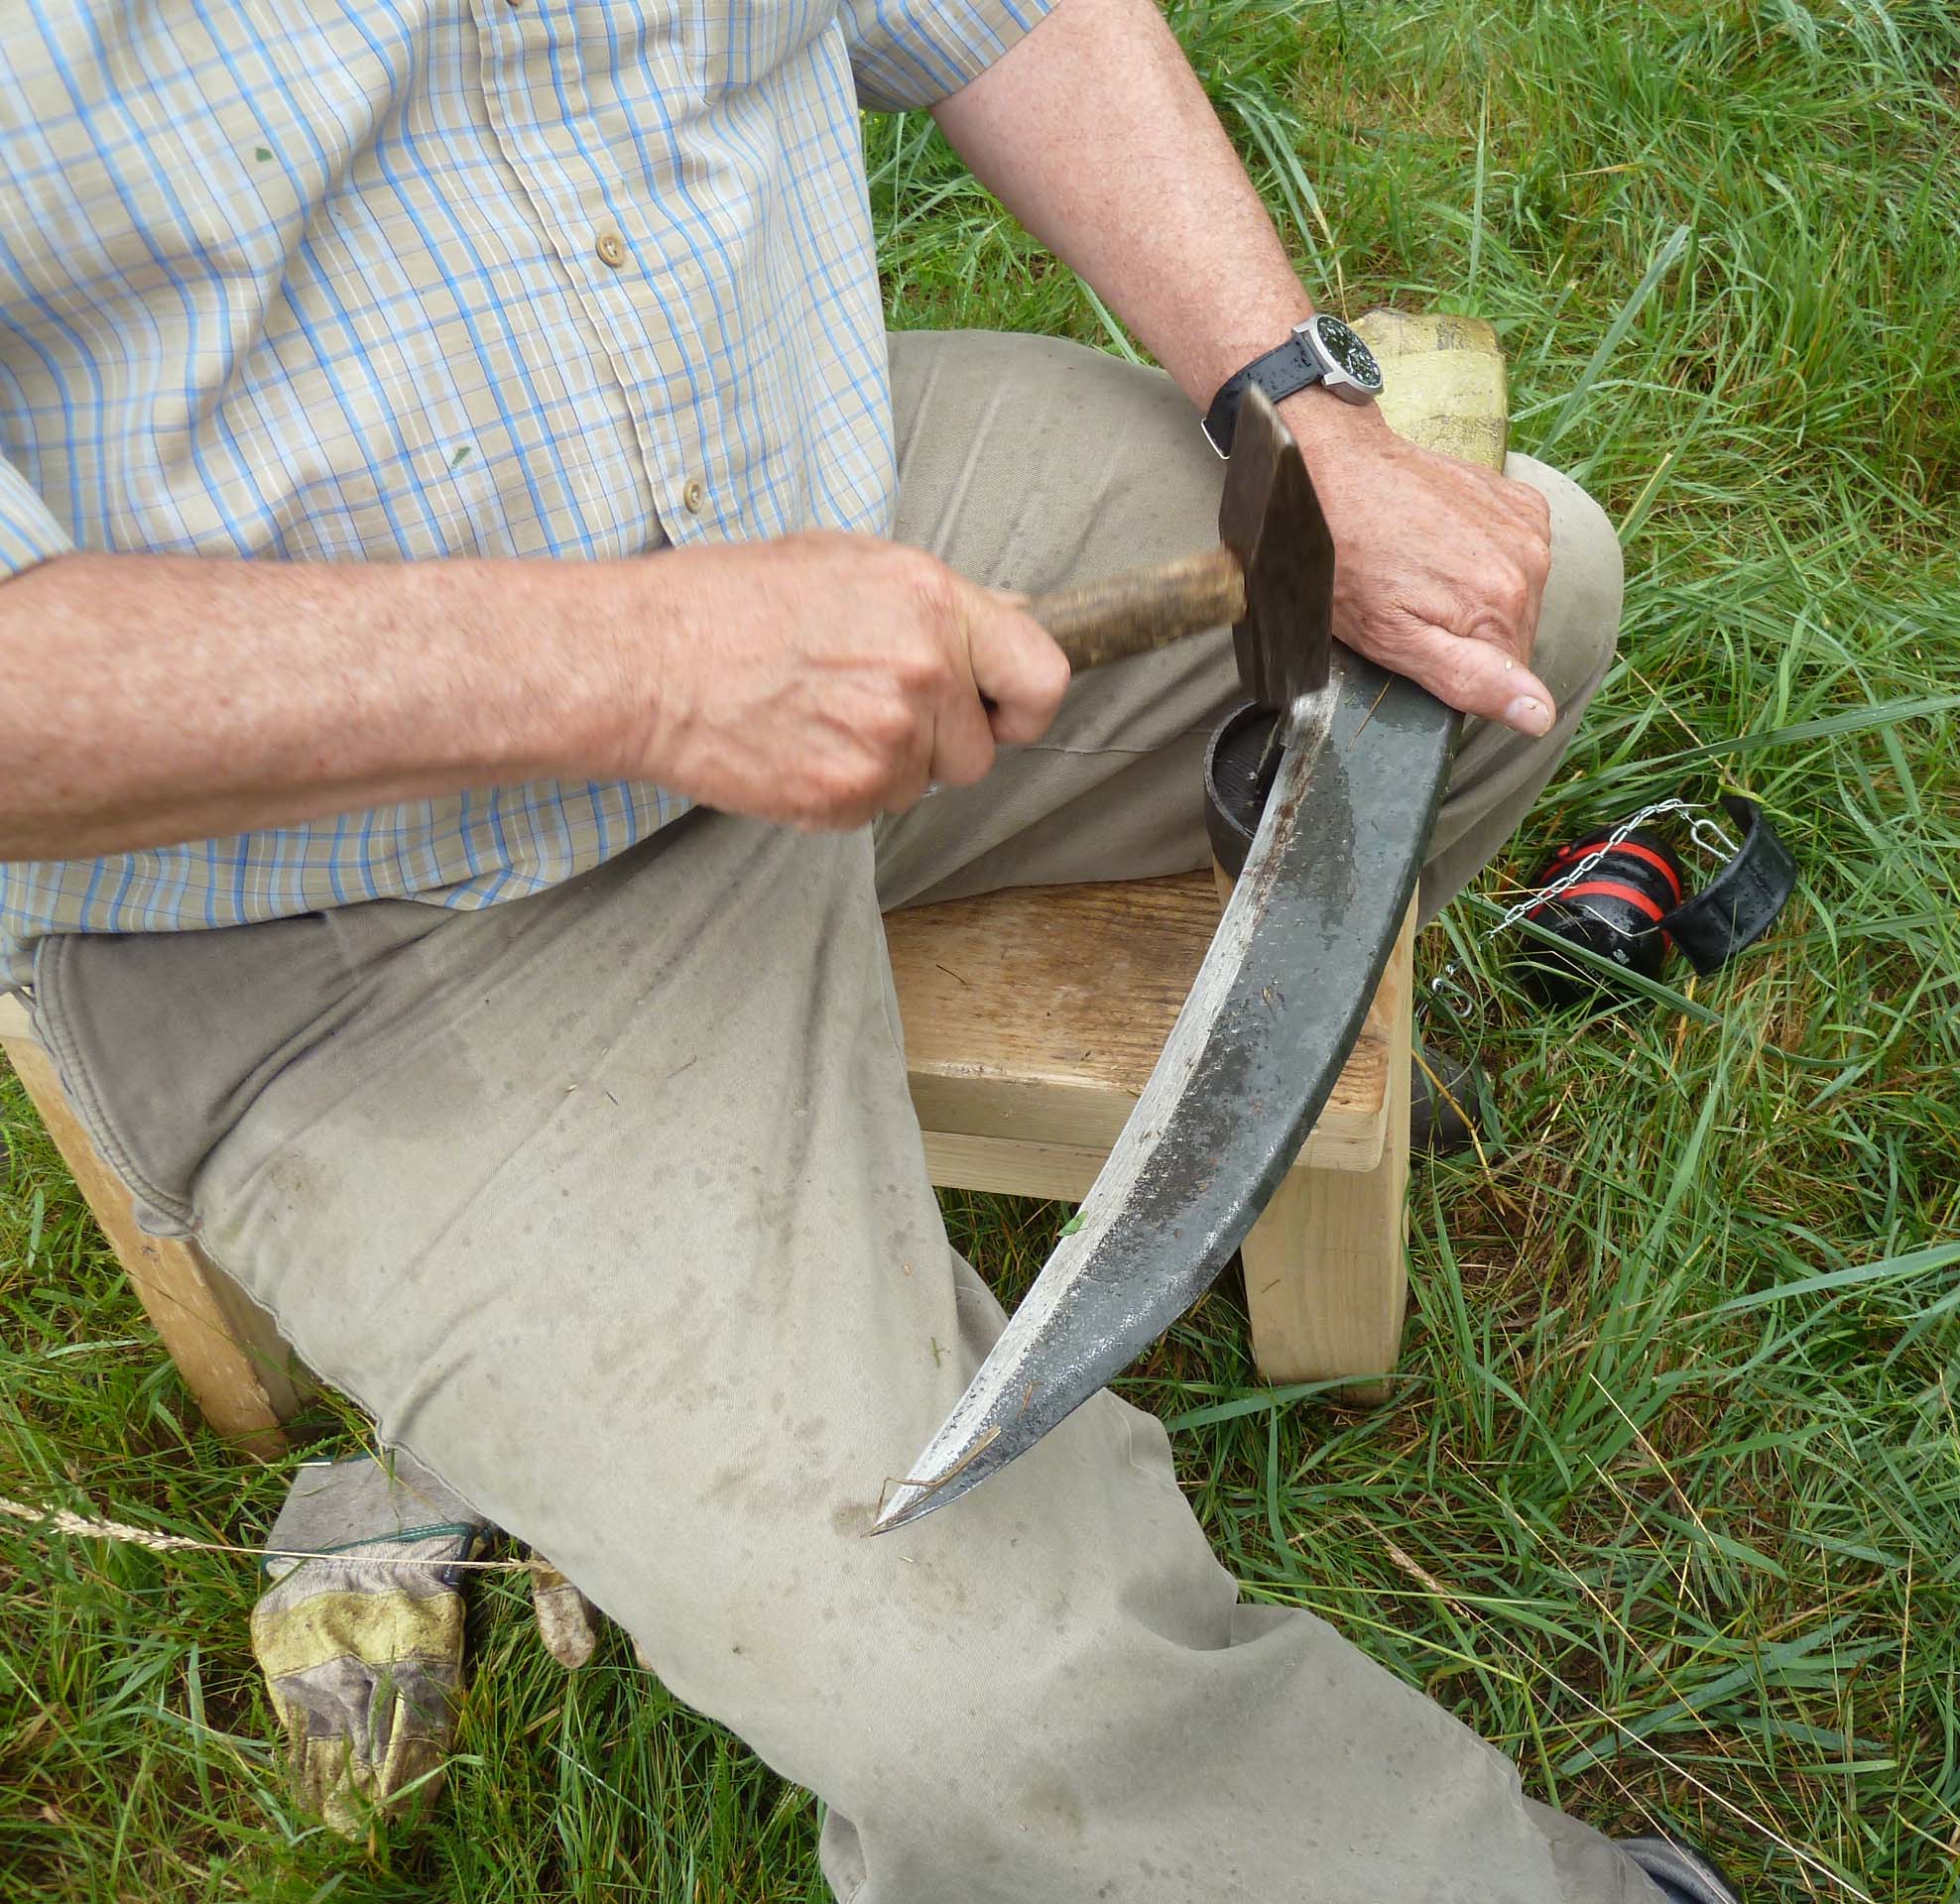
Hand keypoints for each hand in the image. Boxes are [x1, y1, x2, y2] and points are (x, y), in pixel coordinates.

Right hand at [622, 532, 1070, 828]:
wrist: (647, 661)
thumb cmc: (731, 601)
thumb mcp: (846, 561)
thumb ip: (936, 602)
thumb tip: (1010, 623)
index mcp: (932, 604)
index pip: (1043, 678)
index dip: (1022, 706)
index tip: (998, 712)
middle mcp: (922, 673)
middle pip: (978, 751)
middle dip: (936, 741)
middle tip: (865, 705)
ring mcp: (887, 742)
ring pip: (923, 784)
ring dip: (885, 765)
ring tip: (818, 716)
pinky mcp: (848, 796)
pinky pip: (876, 808)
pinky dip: (843, 789)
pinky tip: (796, 744)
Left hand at [1279, 397, 1556, 735]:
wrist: (1334, 470)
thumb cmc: (1346, 562)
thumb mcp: (1394, 640)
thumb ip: (1472, 680)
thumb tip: (1539, 716)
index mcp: (1503, 606)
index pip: (1510, 679)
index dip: (1462, 674)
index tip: (1419, 644)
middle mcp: (1531, 563)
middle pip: (1514, 634)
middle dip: (1468, 635)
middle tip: (1411, 607)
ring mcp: (1528, 525)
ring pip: (1517, 595)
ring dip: (1476, 594)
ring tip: (1421, 572)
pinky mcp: (1518, 499)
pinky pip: (1516, 552)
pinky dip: (1484, 556)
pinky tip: (1440, 545)